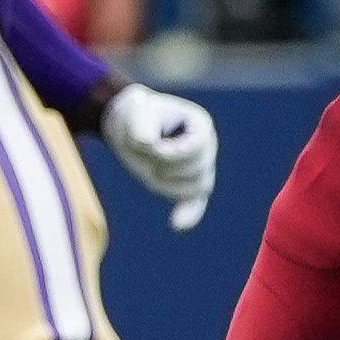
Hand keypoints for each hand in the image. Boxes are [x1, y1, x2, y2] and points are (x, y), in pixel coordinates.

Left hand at [100, 81, 216, 230]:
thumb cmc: (138, 115)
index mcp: (200, 125)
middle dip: (165, 165)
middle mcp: (206, 148)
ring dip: (167, 183)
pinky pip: (195, 203)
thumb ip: (142, 127)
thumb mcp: (138, 115)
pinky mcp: (188, 185)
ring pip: (194, 188)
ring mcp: (200, 168)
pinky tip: (176, 224)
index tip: (153, 150)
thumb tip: (146, 144)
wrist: (133, 127)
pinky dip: (188, 214)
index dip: (175, 152)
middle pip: (195, 169)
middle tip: (144, 151)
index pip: (197, 146)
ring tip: (149, 167)